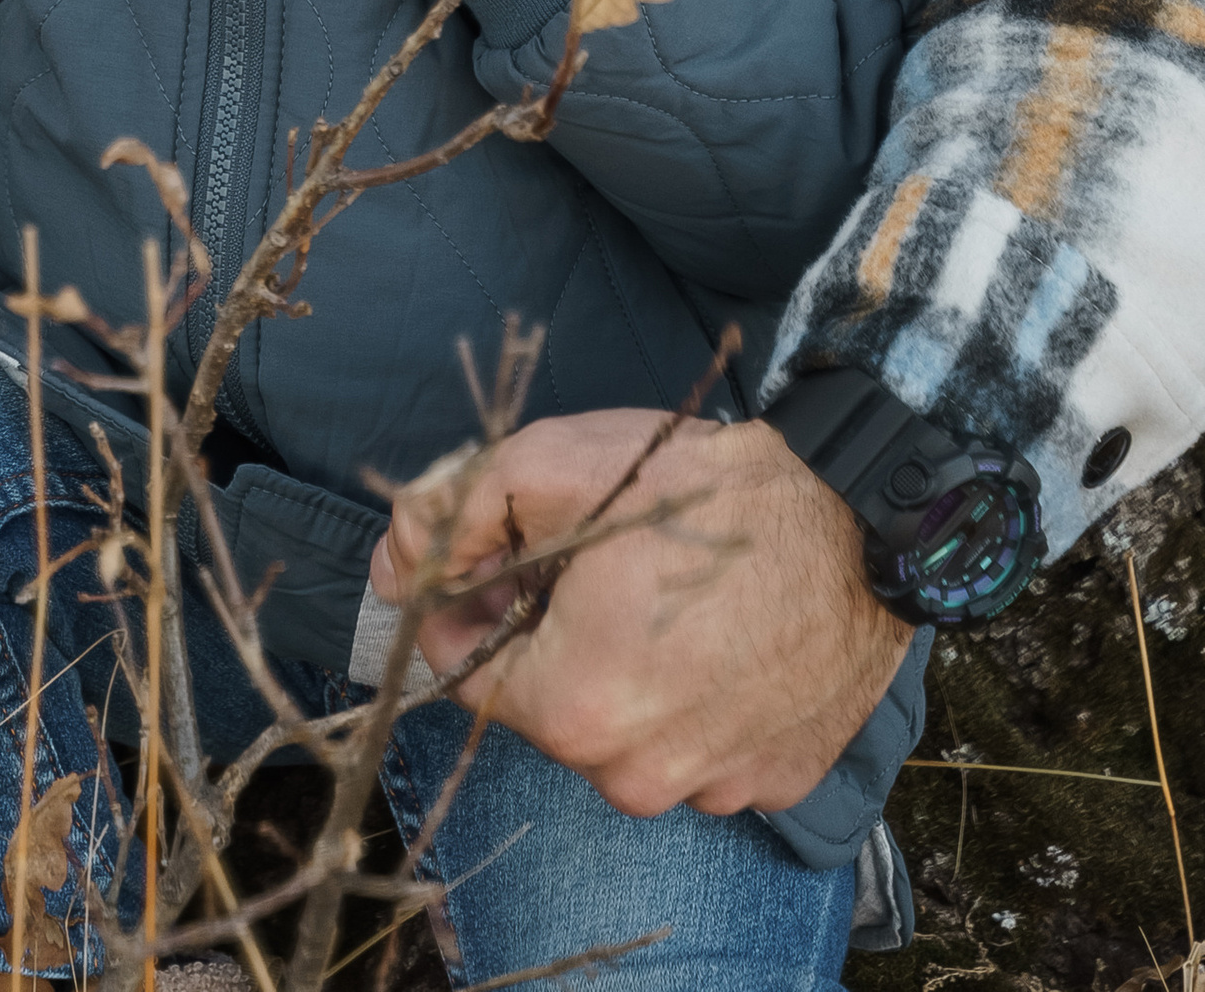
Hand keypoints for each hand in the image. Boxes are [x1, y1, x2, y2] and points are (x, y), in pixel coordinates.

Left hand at [373, 410, 910, 815]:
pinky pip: (701, 744)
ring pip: (625, 728)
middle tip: (594, 561)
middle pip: (547, 703)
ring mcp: (714, 787)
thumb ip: (449, 512)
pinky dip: (695, 694)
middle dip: (547, 632)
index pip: (465, 670)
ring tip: (662, 592)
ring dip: (622, 667)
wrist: (860, 516)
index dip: (471, 600)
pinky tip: (720, 631)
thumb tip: (393, 560)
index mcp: (572, 710)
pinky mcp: (775, 779)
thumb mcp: (547, 466)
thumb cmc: (704, 492)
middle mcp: (636, 776)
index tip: (506, 552)